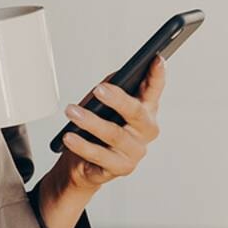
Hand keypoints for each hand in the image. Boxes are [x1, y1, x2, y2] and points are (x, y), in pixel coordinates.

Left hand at [54, 55, 165, 190]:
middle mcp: (146, 130)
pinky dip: (82, 145)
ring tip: (71, 112)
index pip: (154, 90)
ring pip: (115, 134)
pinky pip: (100, 156)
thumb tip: (108, 83)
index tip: (157, 58)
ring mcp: (136, 151)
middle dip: (117, 99)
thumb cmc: (95, 127)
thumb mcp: (102, 103)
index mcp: (146, 110)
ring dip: (90, 122)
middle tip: (98, 89)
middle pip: (136, 112)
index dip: (158, 75)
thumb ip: (110, 89)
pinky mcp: (122, 168)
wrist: (82, 164)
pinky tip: (69, 136)